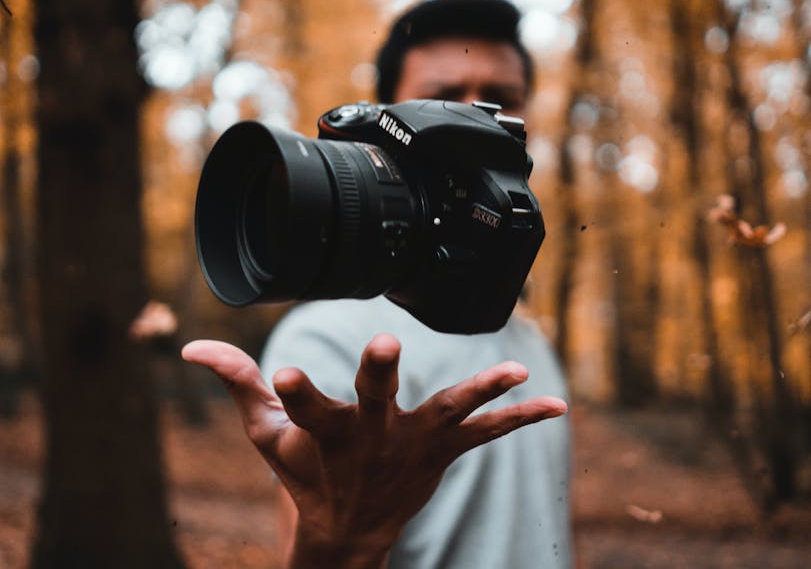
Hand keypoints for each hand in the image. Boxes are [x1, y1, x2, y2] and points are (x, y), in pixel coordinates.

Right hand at [182, 334, 566, 568]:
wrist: (347, 531)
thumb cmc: (303, 474)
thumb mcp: (265, 434)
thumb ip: (236, 383)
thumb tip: (189, 346)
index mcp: (324, 434)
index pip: (301, 409)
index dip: (294, 391)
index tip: (284, 372)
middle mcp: (370, 439)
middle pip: (374, 403)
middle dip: (379, 376)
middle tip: (385, 348)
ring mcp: (412, 446)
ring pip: (447, 413)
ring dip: (478, 392)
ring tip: (514, 372)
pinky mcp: (442, 452)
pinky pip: (486, 434)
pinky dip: (520, 419)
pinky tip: (558, 405)